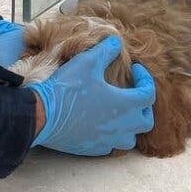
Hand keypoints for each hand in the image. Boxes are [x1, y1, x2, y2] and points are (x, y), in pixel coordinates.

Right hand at [25, 36, 154, 155]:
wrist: (42, 115)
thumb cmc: (67, 88)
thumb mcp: (87, 62)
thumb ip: (105, 51)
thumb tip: (116, 42)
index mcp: (125, 105)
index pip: (149, 94)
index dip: (145, 79)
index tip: (135, 69)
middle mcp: (122, 126)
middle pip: (146, 121)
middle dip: (144, 106)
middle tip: (133, 94)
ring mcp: (108, 140)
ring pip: (130, 138)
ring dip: (129, 126)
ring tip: (119, 113)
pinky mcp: (93, 149)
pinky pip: (110, 145)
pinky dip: (111, 135)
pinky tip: (100, 124)